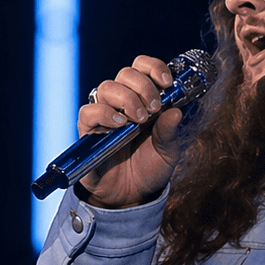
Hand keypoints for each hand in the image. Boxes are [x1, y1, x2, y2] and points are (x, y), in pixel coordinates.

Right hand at [75, 55, 183, 207]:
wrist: (133, 196)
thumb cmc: (150, 169)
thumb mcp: (168, 151)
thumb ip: (170, 131)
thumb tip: (176, 111)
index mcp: (144, 99)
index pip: (142, 67)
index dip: (153, 68)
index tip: (167, 82)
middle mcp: (122, 103)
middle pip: (125, 74)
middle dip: (143, 86)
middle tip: (153, 108)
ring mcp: (104, 115)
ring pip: (106, 88)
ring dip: (126, 99)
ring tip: (139, 120)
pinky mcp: (88, 132)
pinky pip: (88, 112)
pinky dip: (104, 113)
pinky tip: (120, 125)